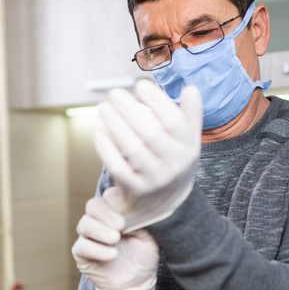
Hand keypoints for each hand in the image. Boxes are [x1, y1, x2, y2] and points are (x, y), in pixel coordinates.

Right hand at [72, 187, 159, 289]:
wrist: (137, 283)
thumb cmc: (143, 255)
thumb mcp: (148, 234)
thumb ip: (141, 218)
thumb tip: (133, 205)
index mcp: (115, 212)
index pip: (108, 196)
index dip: (116, 200)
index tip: (128, 212)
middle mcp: (99, 221)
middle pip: (93, 206)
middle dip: (106, 214)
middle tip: (121, 226)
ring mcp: (88, 236)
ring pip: (85, 224)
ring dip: (100, 231)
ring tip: (115, 239)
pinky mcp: (81, 254)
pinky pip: (82, 246)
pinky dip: (97, 250)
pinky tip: (112, 255)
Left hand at [93, 80, 202, 231]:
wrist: (169, 204)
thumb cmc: (175, 161)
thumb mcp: (190, 141)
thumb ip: (191, 115)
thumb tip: (191, 88)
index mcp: (188, 147)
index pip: (174, 121)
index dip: (157, 101)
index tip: (140, 85)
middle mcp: (174, 164)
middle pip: (151, 133)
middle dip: (130, 109)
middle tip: (114, 93)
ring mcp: (154, 179)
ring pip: (133, 149)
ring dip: (116, 125)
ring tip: (103, 107)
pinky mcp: (135, 189)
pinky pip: (118, 168)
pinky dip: (106, 150)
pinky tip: (98, 133)